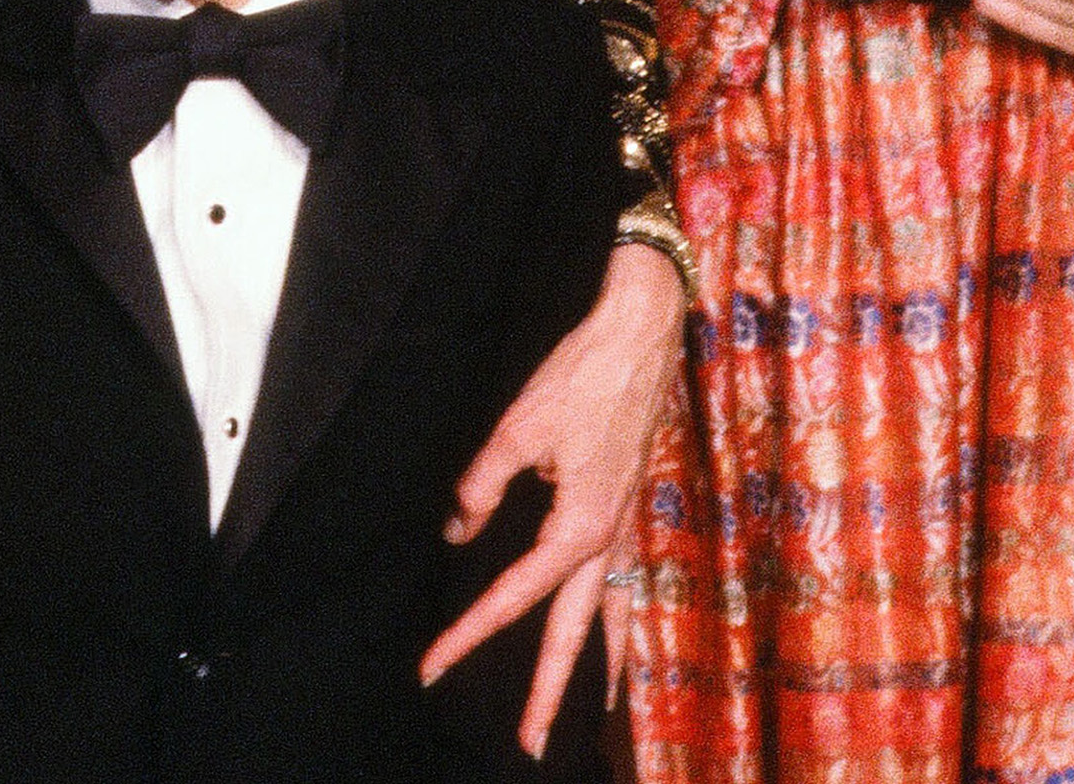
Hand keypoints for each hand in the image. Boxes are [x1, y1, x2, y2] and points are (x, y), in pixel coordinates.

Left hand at [418, 241, 685, 756]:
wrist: (641, 332)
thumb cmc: (583, 373)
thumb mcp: (518, 428)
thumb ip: (482, 484)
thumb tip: (458, 527)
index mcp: (582, 527)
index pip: (515, 597)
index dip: (470, 634)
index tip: (432, 666)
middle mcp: (611, 540)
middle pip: (578, 634)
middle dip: (552, 693)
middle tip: (528, 744)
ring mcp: (626, 528)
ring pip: (613, 618)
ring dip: (597, 669)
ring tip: (582, 715)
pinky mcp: (628, 510)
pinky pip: (623, 585)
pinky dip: (616, 624)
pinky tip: (607, 639)